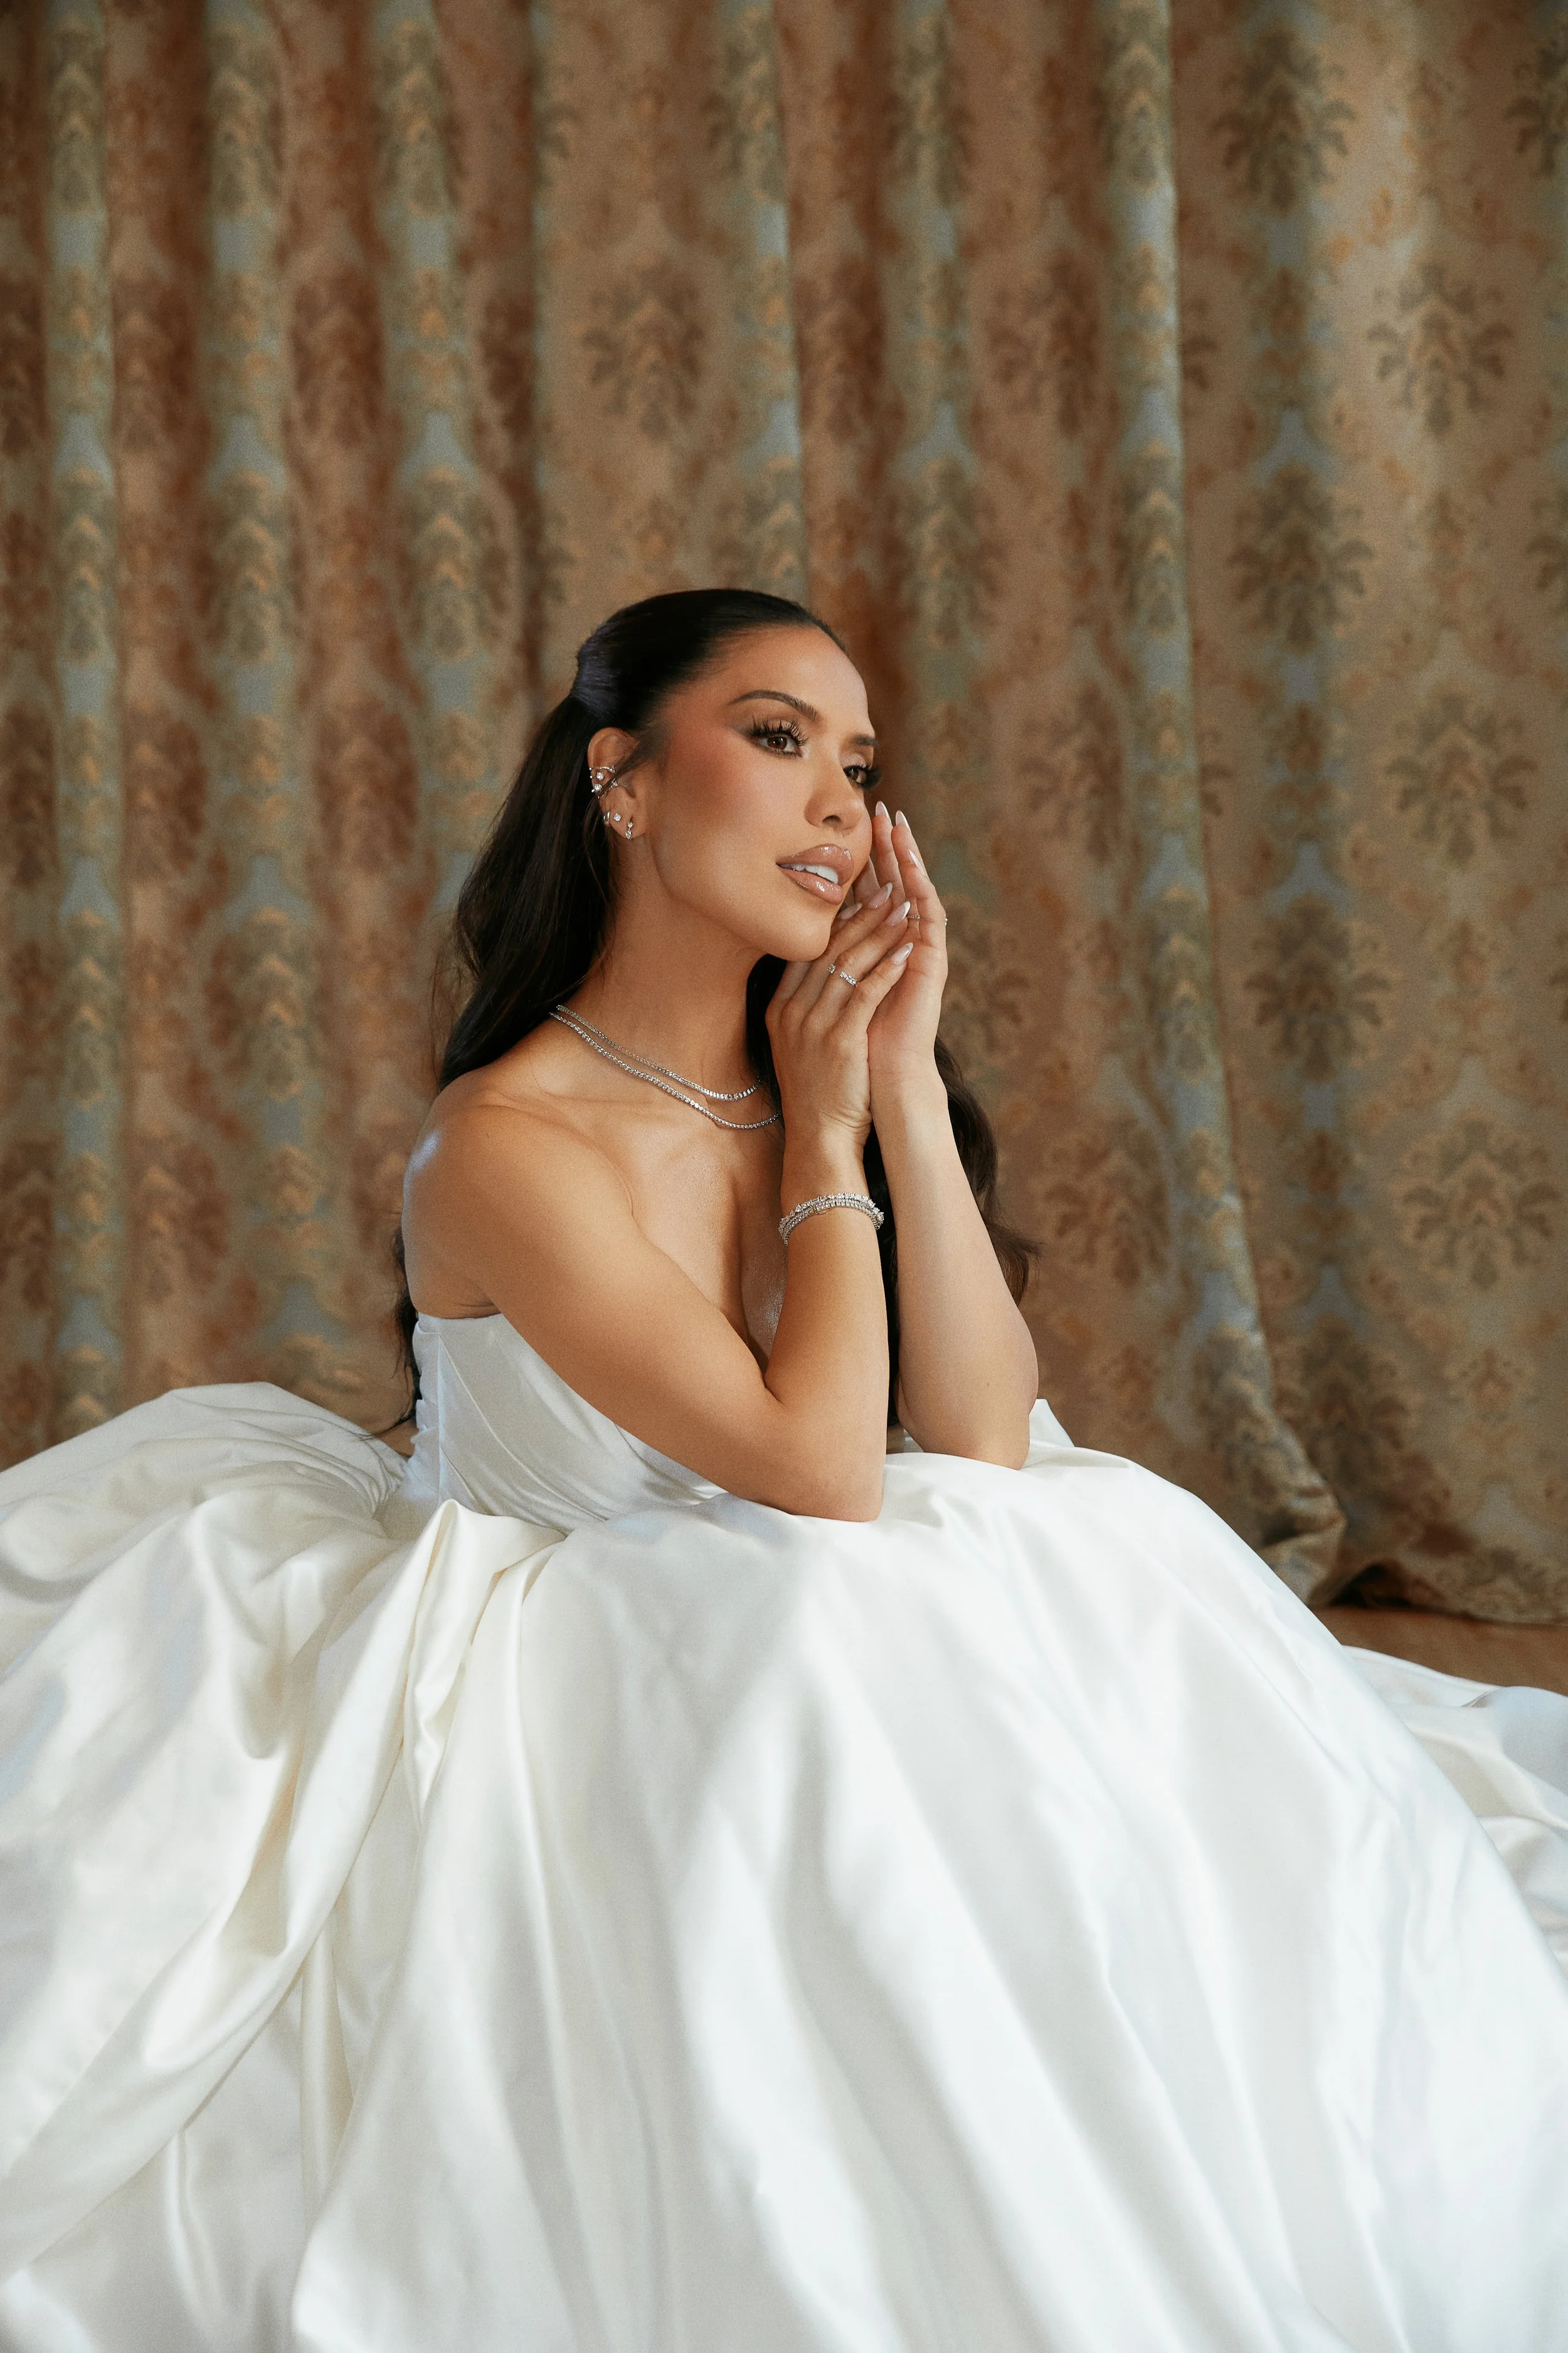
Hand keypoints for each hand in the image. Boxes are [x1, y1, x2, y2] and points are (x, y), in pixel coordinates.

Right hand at [765, 877, 917, 1150]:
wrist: (818, 1138)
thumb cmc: (817, 1091)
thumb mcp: (797, 1043)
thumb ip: (805, 1006)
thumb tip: (824, 969)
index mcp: (779, 1009)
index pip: (806, 951)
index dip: (834, 921)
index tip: (858, 896)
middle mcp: (791, 1012)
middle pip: (827, 950)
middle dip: (860, 916)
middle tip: (887, 889)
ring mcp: (813, 1026)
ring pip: (848, 965)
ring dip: (878, 933)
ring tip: (902, 909)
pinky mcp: (840, 1042)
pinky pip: (866, 994)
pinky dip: (888, 969)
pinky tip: (906, 951)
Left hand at [842, 804, 945, 1098]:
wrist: (880, 1079)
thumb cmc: (852, 1044)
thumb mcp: (827, 990)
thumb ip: (822, 960)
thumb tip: (791, 933)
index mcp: (874, 949)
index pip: (869, 895)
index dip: (862, 862)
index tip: (848, 828)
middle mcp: (899, 946)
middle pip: (894, 885)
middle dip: (886, 847)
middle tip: (880, 807)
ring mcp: (919, 952)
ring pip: (914, 893)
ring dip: (908, 857)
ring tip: (898, 823)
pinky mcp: (931, 963)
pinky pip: (928, 918)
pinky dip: (920, 890)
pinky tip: (912, 864)